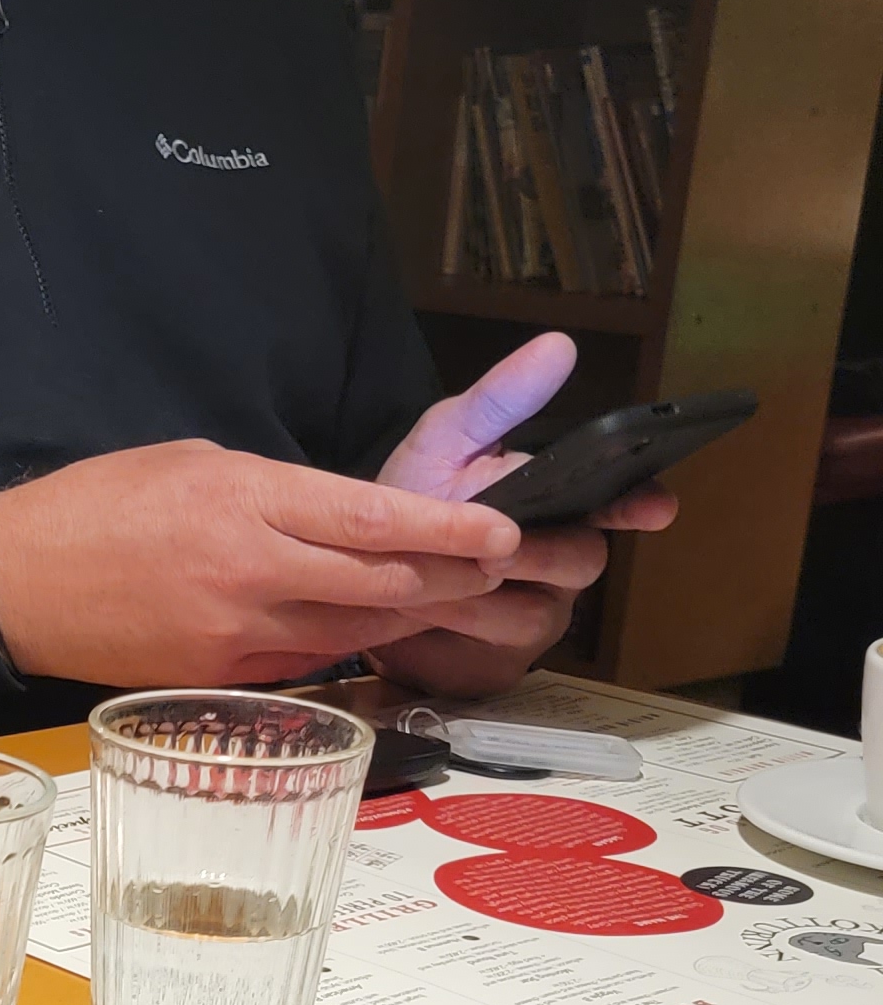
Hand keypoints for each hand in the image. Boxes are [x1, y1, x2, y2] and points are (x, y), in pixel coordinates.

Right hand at [0, 439, 523, 686]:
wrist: (11, 585)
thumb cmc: (94, 509)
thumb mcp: (192, 465)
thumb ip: (272, 493)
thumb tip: (336, 516)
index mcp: (244, 503)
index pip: (372, 518)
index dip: (447, 526)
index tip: (503, 528)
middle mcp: (251, 574)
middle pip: (382, 583)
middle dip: (452, 573)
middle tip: (503, 562)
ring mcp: (237, 635)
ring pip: (355, 629)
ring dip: (411, 612)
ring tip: (457, 592)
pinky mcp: (221, 677)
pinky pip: (305, 658)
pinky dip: (347, 641)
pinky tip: (374, 626)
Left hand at [369, 333, 677, 693]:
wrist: (349, 566)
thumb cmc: (413, 496)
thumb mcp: (447, 437)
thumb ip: (499, 399)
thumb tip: (559, 345)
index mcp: (559, 504)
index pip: (620, 503)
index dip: (641, 505)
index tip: (655, 507)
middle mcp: (558, 559)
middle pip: (585, 561)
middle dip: (543, 554)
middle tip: (497, 551)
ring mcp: (534, 612)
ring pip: (540, 613)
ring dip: (487, 595)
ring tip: (442, 576)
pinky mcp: (498, 658)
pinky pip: (496, 649)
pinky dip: (459, 627)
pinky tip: (425, 610)